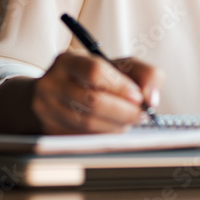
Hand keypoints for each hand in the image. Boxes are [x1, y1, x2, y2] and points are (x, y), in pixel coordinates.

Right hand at [32, 52, 163, 133]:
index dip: (120, 86)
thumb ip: (144, 74)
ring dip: (116, 126)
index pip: (94, 71)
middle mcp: (51, 83)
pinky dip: (104, 136)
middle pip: (92, 101)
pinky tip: (112, 128)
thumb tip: (152, 98)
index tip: (138, 97)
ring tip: (129, 121)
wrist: (57, 93)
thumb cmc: (95, 79)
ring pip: (88, 124)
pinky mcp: (50, 130)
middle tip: (141, 115)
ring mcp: (47, 109)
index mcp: (68, 60)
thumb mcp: (118, 67)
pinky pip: (82, 138)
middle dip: (124, 111)